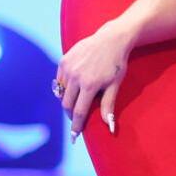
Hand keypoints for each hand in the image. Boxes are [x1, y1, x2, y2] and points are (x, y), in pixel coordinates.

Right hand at [56, 20, 132, 140]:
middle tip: (77, 117)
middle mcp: (76, 77)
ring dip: (67, 99)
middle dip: (71, 114)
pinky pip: (59, 80)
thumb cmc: (116, 63)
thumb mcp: (115, 84)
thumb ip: (109, 106)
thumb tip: (110, 127)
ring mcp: (68, 68)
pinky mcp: (63, 60)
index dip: (76, 125)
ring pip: (61, 92)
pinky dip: (64, 86)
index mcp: (90, 85)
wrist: (112, 39)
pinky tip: (73, 86)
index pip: (79, 112)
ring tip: (77, 100)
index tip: (74, 136)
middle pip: (67, 104)